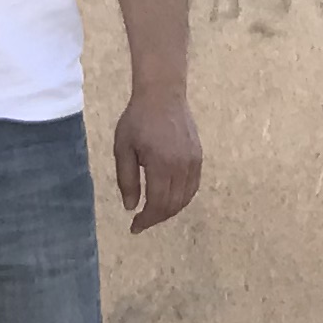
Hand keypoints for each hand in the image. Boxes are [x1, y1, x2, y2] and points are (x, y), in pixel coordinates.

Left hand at [114, 91, 203, 232]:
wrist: (163, 95)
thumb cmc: (137, 120)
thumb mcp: (123, 148)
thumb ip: (127, 179)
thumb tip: (131, 207)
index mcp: (161, 165)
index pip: (157, 204)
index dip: (146, 220)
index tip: (134, 227)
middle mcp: (181, 166)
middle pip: (173, 205)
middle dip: (156, 218)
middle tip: (141, 222)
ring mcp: (193, 162)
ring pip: (185, 198)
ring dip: (170, 210)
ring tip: (153, 212)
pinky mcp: (198, 157)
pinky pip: (193, 186)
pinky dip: (182, 198)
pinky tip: (169, 199)